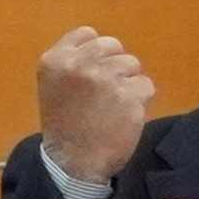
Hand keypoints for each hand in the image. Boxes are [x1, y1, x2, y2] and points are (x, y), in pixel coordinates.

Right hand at [35, 25, 158, 187]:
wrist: (74, 163)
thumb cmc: (64, 125)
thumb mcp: (52, 85)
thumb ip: (72, 63)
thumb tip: (102, 50)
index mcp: (56, 60)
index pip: (87, 34)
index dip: (95, 52)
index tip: (93, 71)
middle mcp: (80, 65)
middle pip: (113, 46)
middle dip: (114, 64)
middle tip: (107, 89)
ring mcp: (106, 80)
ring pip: (132, 65)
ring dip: (128, 82)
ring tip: (115, 104)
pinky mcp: (130, 97)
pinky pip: (146, 86)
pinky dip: (140, 100)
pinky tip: (125, 114)